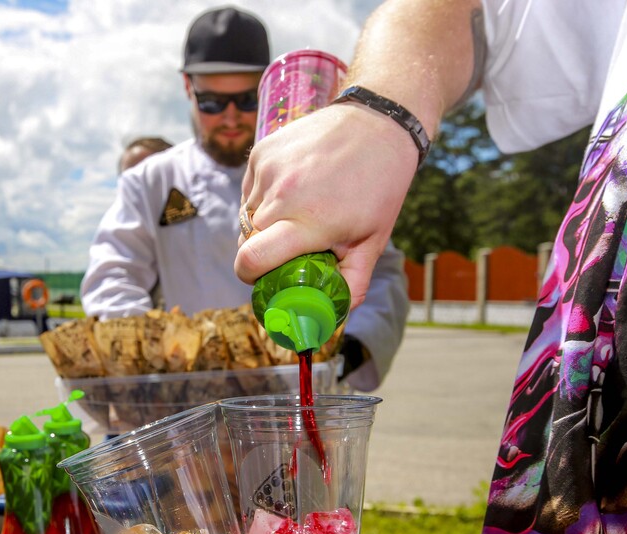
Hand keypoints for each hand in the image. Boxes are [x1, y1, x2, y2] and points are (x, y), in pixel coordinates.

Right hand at [236, 104, 418, 309]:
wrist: (378, 123)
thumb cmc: (380, 187)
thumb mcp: (374, 241)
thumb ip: (351, 283)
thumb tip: (331, 316)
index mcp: (311, 221)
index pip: (251, 259)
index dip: (250, 276)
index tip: (262, 279)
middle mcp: (284, 194)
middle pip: (246, 241)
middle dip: (260, 252)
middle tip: (287, 249)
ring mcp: (269, 170)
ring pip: (246, 216)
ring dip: (263, 224)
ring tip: (295, 214)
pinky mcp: (262, 151)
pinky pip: (249, 190)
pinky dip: (262, 198)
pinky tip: (291, 190)